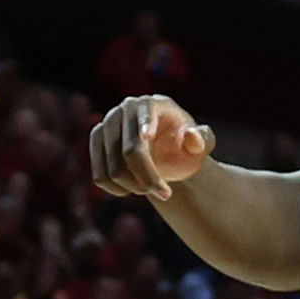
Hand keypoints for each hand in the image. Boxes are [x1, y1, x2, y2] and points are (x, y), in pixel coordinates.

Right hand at [90, 95, 214, 201]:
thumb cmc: (186, 148)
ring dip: (134, 186)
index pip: (147, 112)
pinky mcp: (96, 141)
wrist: (166, 153)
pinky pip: (100, 175)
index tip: (148, 136)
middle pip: (130, 150)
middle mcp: (127, 109)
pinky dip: (117, 189)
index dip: (146, 123)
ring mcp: (107, 124)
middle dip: (148, 177)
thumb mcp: (202, 145)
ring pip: (113, 167)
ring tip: (153, 190)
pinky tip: (133, 190)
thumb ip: (203, 140)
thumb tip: (192, 136)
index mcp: (155, 104)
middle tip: (166, 194)